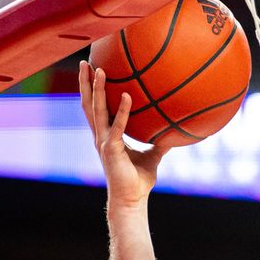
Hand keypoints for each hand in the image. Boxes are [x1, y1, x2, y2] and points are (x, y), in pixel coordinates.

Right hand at [78, 60, 169, 210]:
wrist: (132, 199)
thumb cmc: (139, 180)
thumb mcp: (152, 156)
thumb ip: (160, 142)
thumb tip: (174, 132)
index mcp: (106, 135)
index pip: (95, 107)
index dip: (91, 89)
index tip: (92, 70)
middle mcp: (101, 135)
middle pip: (88, 103)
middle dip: (85, 82)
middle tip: (85, 60)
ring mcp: (104, 141)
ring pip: (96, 110)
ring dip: (96, 89)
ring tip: (98, 69)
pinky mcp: (111, 149)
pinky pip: (117, 126)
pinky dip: (121, 111)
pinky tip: (126, 95)